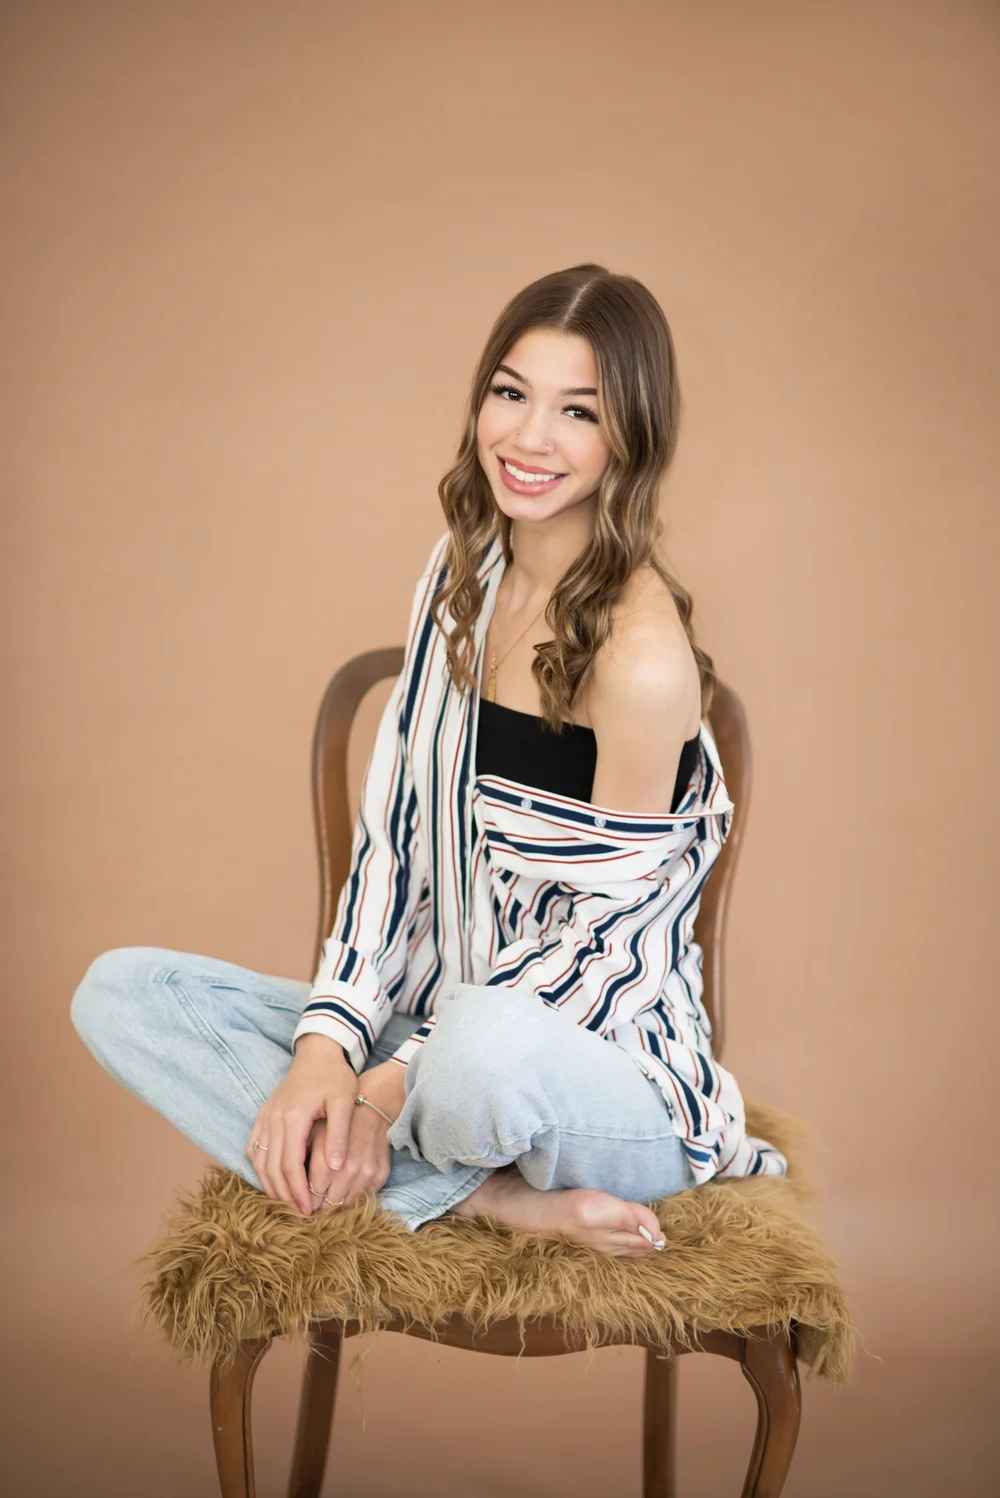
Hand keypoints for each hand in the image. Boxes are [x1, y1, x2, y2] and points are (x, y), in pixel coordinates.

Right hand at [246, 1034, 356, 1214]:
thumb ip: (338, 1134)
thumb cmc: (335, 1076)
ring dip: (271, 1185)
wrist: (318, 1052)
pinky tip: (273, 1181)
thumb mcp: (344, 1102)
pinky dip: (261, 1168)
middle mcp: (273, 1118)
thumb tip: (335, 1167)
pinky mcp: (263, 1115)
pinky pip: (254, 1148)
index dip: (298, 1191)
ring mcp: (265, 1116)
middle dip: (284, 1195)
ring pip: (259, 1160)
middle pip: (272, 1167)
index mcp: (293, 1116)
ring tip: (287, 1203)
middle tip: (300, 1214)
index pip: (290, 1164)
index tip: (310, 1211)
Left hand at [305, 1059, 406, 1210]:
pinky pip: (362, 1198)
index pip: (311, 1192)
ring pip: (344, 1204)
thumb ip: (300, 1156)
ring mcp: (367, 1173)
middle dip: (314, 1204)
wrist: (373, 1104)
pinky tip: (341, 1192)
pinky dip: (349, 1199)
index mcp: (328, 1159)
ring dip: (332, 1205)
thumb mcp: (315, 1131)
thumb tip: (285, 1181)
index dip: (302, 1196)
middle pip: (326, 1203)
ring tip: (323, 1201)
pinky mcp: (381, 1175)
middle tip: (307, 1203)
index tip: (296, 1198)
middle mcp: (349, 1169)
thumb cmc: (338, 1117)